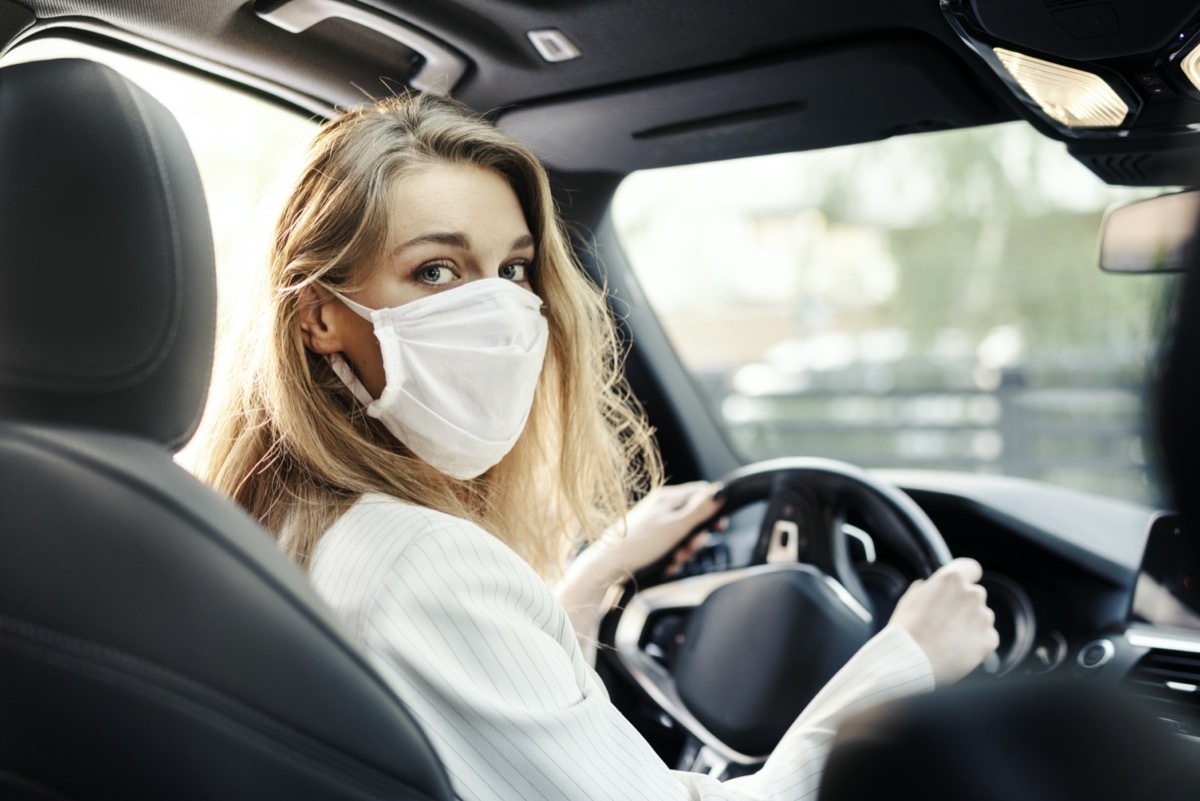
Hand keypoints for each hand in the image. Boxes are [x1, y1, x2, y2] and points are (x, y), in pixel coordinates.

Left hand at [603, 481, 724, 576]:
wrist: (608, 565)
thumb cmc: (639, 543)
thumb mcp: (676, 526)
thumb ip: (699, 510)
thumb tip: (720, 492)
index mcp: (668, 497)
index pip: (700, 492)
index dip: (714, 509)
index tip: (719, 528)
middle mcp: (661, 507)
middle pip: (694, 518)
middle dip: (696, 538)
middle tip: (690, 548)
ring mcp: (655, 523)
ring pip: (683, 535)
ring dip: (685, 551)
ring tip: (676, 560)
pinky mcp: (650, 540)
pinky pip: (671, 547)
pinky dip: (673, 558)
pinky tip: (668, 566)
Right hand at [888, 557, 998, 685]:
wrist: (911, 660)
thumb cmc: (906, 630)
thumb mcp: (909, 599)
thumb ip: (926, 589)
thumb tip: (928, 587)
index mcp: (951, 578)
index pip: (971, 568)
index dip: (967, 577)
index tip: (961, 587)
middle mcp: (972, 593)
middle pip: (975, 595)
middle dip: (964, 606)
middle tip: (946, 622)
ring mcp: (984, 616)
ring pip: (981, 617)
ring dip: (970, 626)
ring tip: (948, 641)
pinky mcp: (990, 639)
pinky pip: (986, 638)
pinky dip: (976, 644)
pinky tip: (957, 651)